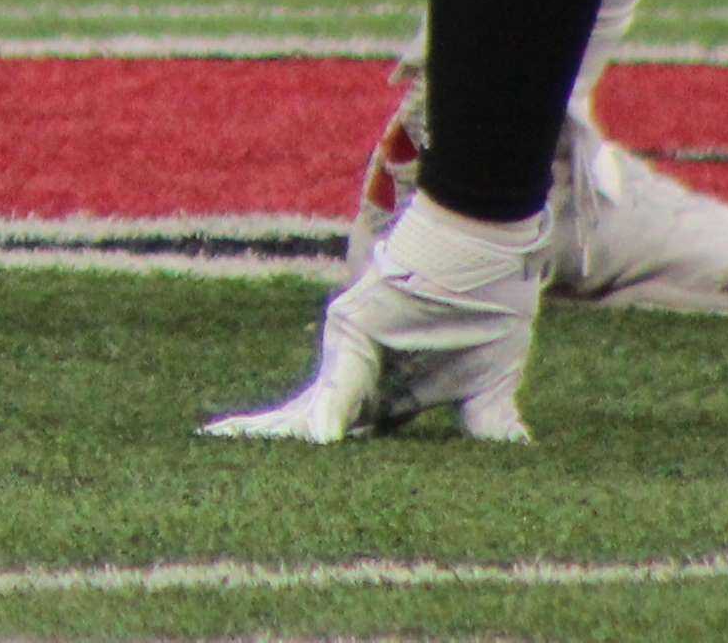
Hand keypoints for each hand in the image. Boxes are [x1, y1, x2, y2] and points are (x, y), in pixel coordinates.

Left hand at [208, 195, 542, 442]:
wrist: (487, 246)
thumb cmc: (487, 307)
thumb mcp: (486, 383)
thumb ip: (487, 423)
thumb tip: (515, 458)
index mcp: (390, 391)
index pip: (349, 431)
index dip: (321, 454)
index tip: (289, 480)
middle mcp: (362, 371)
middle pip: (310, 417)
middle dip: (272, 439)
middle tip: (212, 446)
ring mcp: (354, 349)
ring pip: (310, 402)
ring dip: (280, 432)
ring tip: (232, 447)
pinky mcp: (355, 327)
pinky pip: (346, 378)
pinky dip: (336, 409)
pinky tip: (319, 438)